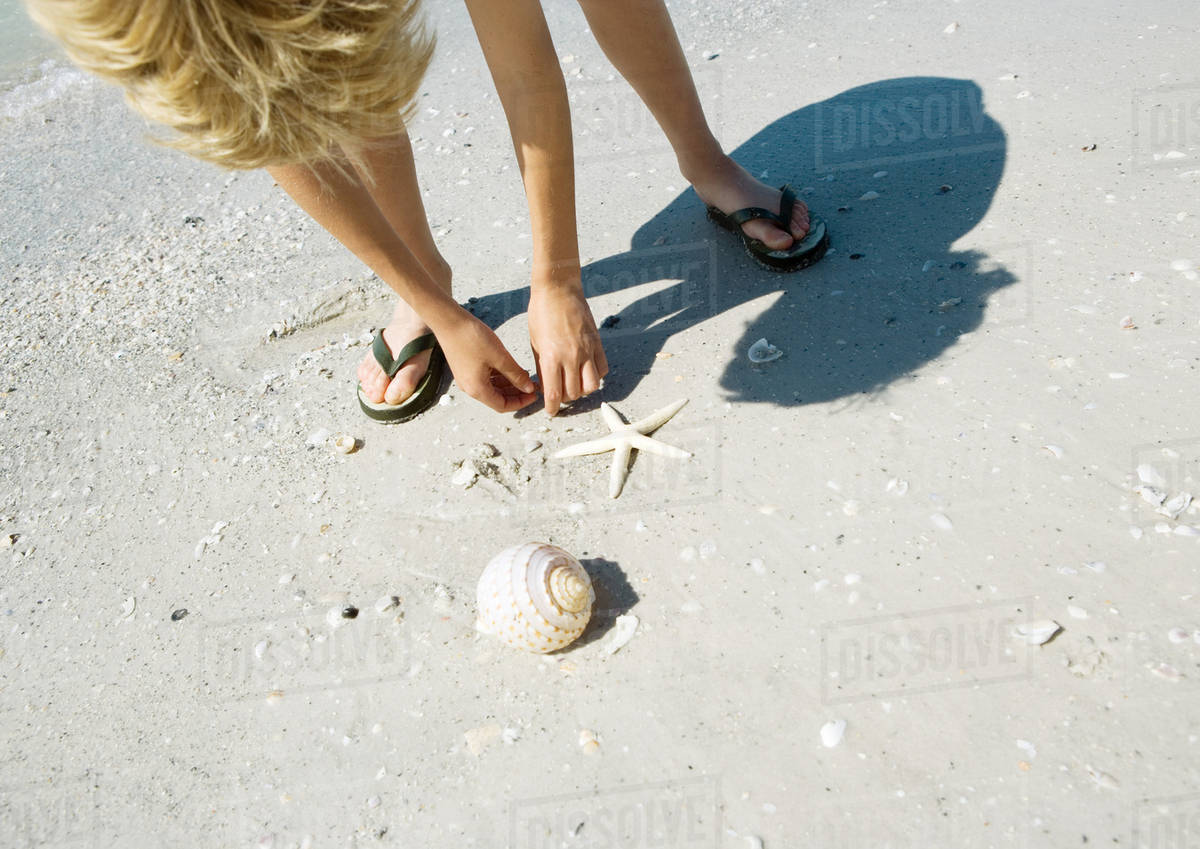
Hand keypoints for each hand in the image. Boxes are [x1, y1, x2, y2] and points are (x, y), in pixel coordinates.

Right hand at [435, 308, 538, 412]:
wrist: (448, 320)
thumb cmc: (471, 337)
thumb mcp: (500, 357)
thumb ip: (516, 375)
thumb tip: (528, 388)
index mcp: (477, 389)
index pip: (503, 406)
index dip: (521, 402)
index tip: (533, 394)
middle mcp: (469, 387)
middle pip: (497, 399)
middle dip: (516, 393)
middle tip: (531, 385)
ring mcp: (466, 378)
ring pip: (492, 388)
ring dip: (508, 385)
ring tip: (523, 375)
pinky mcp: (465, 368)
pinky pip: (485, 379)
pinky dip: (499, 377)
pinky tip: (509, 368)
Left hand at [528, 283, 608, 415]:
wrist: (558, 289)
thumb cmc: (541, 313)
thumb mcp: (535, 343)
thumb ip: (542, 367)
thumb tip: (546, 386)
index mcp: (551, 357)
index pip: (554, 394)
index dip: (552, 407)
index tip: (550, 410)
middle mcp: (571, 357)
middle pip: (574, 393)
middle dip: (565, 398)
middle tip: (559, 392)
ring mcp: (587, 350)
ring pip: (592, 386)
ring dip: (583, 389)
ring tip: (574, 383)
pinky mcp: (598, 344)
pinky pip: (603, 369)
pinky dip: (596, 375)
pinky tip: (586, 370)